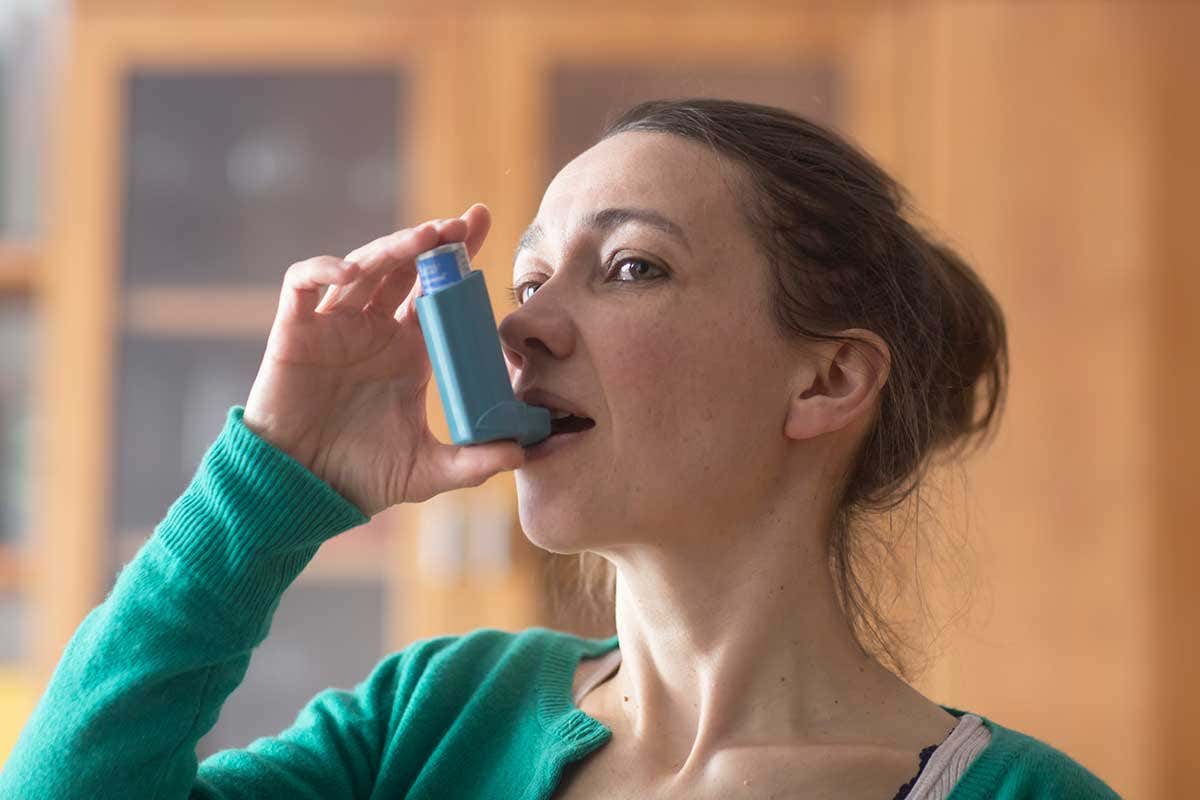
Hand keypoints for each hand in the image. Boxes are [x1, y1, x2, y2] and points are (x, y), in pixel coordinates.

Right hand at [242, 203, 522, 515]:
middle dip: (433, 241)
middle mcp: (375, 330)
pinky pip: (302, 284)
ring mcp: (335, 327)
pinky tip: (350, 273)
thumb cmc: (361, 477)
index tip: (484, 225)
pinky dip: (322, 270)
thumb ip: (474, 463)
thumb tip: (522, 454)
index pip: (439, 293)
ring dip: (393, 248)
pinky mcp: (295, 332)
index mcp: (409, 350)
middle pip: (405, 268)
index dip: (458, 257)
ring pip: (363, 267)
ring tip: (427, 238)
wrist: (302, 491)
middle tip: (464, 224)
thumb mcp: (427, 471)